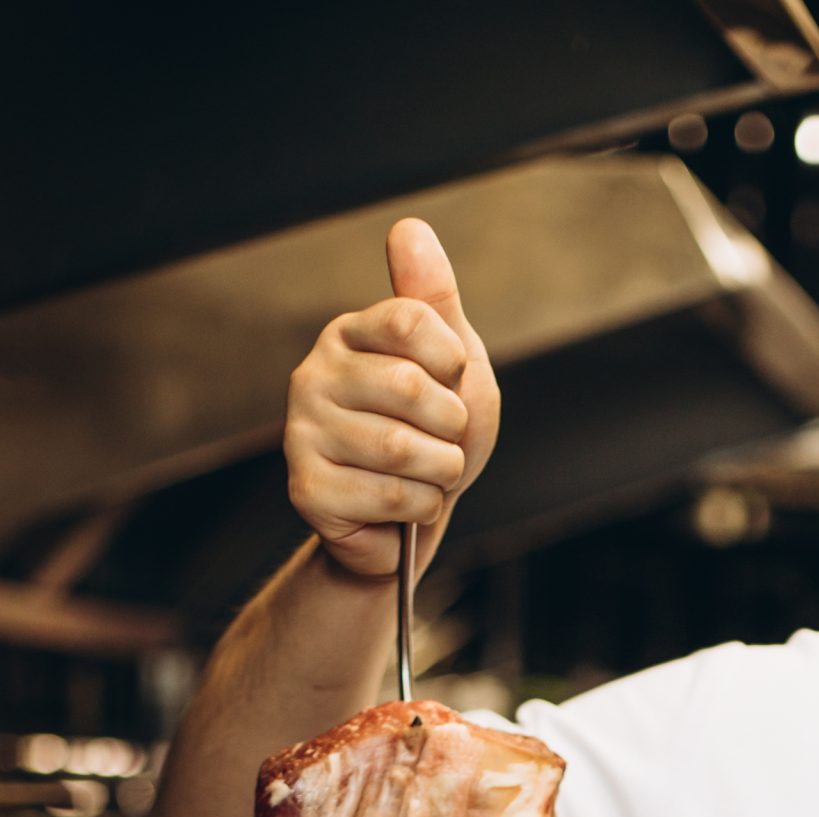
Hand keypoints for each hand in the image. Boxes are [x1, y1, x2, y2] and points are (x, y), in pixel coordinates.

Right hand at [283, 216, 499, 578]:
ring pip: (404, 450)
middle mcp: (314, 373)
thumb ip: (434, 301)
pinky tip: (405, 506)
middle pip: (412, 388)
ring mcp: (302, 430)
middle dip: (452, 428)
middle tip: (440, 441)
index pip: (411, 320)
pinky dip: (421, 508)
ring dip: (440, 472)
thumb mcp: (452, 365)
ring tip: (425, 474)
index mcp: (349, 333)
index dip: (452, 362)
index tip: (450, 383)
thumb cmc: (434, 437)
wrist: (409, 523)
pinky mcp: (306, 488)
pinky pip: (392, 496)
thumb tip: (408, 226)